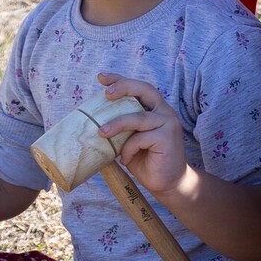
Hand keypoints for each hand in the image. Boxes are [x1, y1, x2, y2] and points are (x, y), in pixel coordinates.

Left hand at [96, 74, 192, 202]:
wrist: (168, 183)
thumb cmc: (146, 161)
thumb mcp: (130, 141)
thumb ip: (122, 129)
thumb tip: (93, 123)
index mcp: (154, 109)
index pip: (138, 88)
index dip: (120, 79)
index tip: (101, 77)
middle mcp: (164, 111)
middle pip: (144, 89)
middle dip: (123, 87)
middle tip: (105, 94)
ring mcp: (168, 123)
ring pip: (138, 117)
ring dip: (117, 124)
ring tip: (102, 133)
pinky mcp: (168, 137)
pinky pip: (140, 138)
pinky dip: (128, 149)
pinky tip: (126, 160)